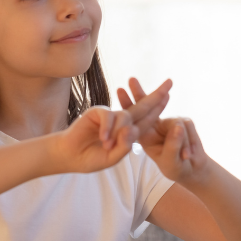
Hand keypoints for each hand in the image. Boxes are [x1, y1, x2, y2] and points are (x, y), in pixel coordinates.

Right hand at [55, 79, 171, 172]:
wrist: (70, 156)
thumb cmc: (91, 158)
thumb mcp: (112, 157)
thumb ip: (124, 146)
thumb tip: (132, 130)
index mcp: (129, 132)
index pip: (147, 119)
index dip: (158, 108)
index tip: (169, 95)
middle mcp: (122, 121)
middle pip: (143, 106)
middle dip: (157, 95)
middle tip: (170, 83)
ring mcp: (111, 115)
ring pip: (125, 117)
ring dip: (119, 131)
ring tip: (108, 145)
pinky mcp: (98, 112)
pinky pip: (109, 116)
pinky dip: (108, 128)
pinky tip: (103, 138)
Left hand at [117, 78, 209, 183]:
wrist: (192, 168)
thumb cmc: (176, 166)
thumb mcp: (171, 160)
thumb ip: (172, 144)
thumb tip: (177, 126)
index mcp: (146, 135)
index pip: (135, 118)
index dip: (128, 104)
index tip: (119, 90)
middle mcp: (156, 125)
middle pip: (146, 106)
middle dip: (139, 92)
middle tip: (130, 79)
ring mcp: (171, 121)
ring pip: (176, 122)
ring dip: (181, 143)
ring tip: (184, 157)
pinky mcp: (185, 122)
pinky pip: (187, 127)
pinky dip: (189, 144)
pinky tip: (188, 155)